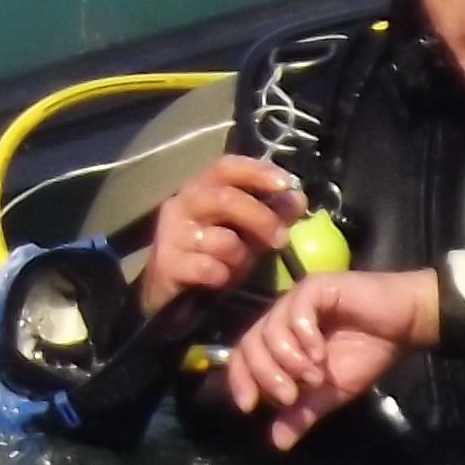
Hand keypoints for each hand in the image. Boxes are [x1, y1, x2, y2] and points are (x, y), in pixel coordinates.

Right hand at [134, 152, 303, 317]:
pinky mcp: (167, 263)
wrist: (171, 297)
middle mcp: (181, 205)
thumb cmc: (213, 257)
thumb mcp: (248, 234)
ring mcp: (171, 234)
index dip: (256, 171)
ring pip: (222, 240)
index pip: (225, 168)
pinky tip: (218, 280)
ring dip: (240, 257)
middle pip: (224, 198)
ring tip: (236, 267)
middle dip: (260, 218)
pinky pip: (209, 268)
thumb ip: (274, 215)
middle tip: (281, 240)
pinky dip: (222, 276)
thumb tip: (297, 197)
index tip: (285, 183)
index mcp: (201, 191)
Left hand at [224, 266, 439, 449]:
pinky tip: (320, 352)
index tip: (248, 406)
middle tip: (291, 395)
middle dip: (266, 375)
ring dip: (288, 359)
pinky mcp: (315, 287)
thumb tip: (278, 443)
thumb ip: (304, 411)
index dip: (240, 380)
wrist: (405, 326)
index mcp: (280, 339)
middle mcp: (281, 317)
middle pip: (250, 344)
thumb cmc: (368, 353)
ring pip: (270, 328)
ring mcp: (296, 300)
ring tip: (315, 374)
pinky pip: (295, 309)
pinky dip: (303, 335)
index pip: (243, 356)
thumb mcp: (333, 392)